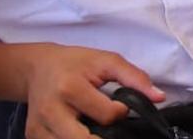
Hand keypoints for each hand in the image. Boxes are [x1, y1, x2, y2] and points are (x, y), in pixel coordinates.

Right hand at [23, 44, 163, 138]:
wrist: (37, 68)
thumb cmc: (75, 63)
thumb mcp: (107, 61)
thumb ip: (135, 78)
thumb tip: (159, 97)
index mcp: (70, 88)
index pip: (107, 116)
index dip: (120, 112)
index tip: (119, 106)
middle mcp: (51, 111)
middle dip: (105, 137)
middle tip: (111, 127)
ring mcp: (39, 127)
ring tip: (94, 127)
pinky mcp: (33, 136)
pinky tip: (80, 131)